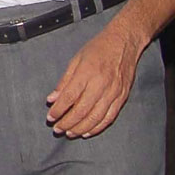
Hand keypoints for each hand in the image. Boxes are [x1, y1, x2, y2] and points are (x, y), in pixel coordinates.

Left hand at [46, 20, 140, 137]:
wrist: (125, 42)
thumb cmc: (98, 48)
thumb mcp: (76, 59)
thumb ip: (64, 81)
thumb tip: (52, 99)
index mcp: (87, 72)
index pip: (69, 97)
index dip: (58, 110)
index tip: (50, 117)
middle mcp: (101, 84)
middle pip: (82, 110)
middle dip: (67, 122)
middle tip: (57, 129)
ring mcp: (113, 92)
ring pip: (95, 117)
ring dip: (81, 128)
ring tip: (69, 133)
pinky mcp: (122, 97)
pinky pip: (109, 117)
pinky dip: (97, 127)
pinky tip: (87, 132)